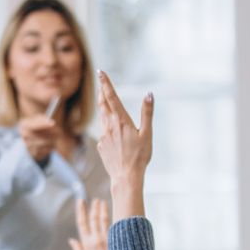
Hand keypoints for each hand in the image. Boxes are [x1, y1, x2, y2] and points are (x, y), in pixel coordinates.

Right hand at [18, 114, 60, 163]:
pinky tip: (51, 142)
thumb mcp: (37, 119)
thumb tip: (50, 122)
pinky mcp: (35, 153)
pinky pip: (46, 149)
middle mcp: (25, 136)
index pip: (33, 125)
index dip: (43, 124)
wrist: (31, 138)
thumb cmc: (36, 126)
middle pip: (41, 135)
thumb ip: (42, 119)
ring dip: (53, 139)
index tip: (53, 123)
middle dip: (52, 133)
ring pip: (45, 143)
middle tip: (59, 131)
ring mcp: (29, 146)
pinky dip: (51, 145)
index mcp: (24, 125)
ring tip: (56, 136)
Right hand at [68, 198, 111, 249]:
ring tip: (102, 203)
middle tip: (94, 200)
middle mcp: (96, 239)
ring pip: (104, 220)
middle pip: (93, 219)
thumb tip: (71, 240)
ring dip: (102, 210)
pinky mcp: (116, 241)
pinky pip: (114, 226)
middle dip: (93, 208)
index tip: (81, 201)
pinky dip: (113, 218)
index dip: (81, 211)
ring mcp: (107, 239)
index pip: (82, 223)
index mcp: (87, 244)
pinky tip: (114, 211)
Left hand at [95, 71, 152, 219]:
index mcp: (121, 120)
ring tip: (102, 99)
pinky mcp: (101, 145)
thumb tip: (149, 95)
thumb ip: (147, 113)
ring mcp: (103, 136)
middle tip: (101, 82)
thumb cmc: (139, 156)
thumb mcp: (147, 133)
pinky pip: (102, 131)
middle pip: (102, 104)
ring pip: (100, 116)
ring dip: (101, 106)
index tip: (100, 72)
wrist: (126, 176)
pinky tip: (109, 127)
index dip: (105, 83)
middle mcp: (109, 126)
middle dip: (101, 92)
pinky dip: (104, 124)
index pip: (111, 97)